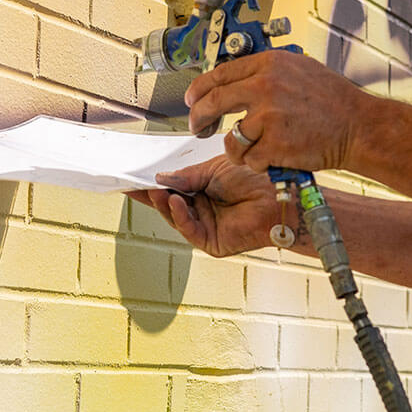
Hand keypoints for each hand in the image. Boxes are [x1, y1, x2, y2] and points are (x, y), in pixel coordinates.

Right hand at [125, 155, 279, 256]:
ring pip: (176, 218)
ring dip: (164, 204)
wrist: (278, 195)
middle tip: (134, 186)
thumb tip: (161, 179)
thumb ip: (187, 177)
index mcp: (204, 191)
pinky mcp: (212, 242)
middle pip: (170, 205)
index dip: (153, 185)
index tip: (133, 180)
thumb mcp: (213, 169)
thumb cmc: (255, 179)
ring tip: (156, 191)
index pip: (173, 189)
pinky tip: (176, 202)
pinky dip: (179, 216)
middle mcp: (204, 210)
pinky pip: (190, 230)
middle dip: (152, 196)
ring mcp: (207, 227)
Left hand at [185, 52, 369, 171]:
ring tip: (252, 152)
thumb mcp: (299, 69)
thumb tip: (234, 79)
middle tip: (197, 127)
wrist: (359, 126)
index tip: (191, 100)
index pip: (219, 74)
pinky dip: (257, 164)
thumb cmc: (334, 101)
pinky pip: (248, 159)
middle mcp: (265, 86)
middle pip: (212, 102)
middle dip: (199, 118)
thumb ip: (266, 72)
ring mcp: (268, 116)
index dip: (199, 89)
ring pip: (230, 138)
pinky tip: (272, 159)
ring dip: (236, 150)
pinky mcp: (274, 144)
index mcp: (269, 64)